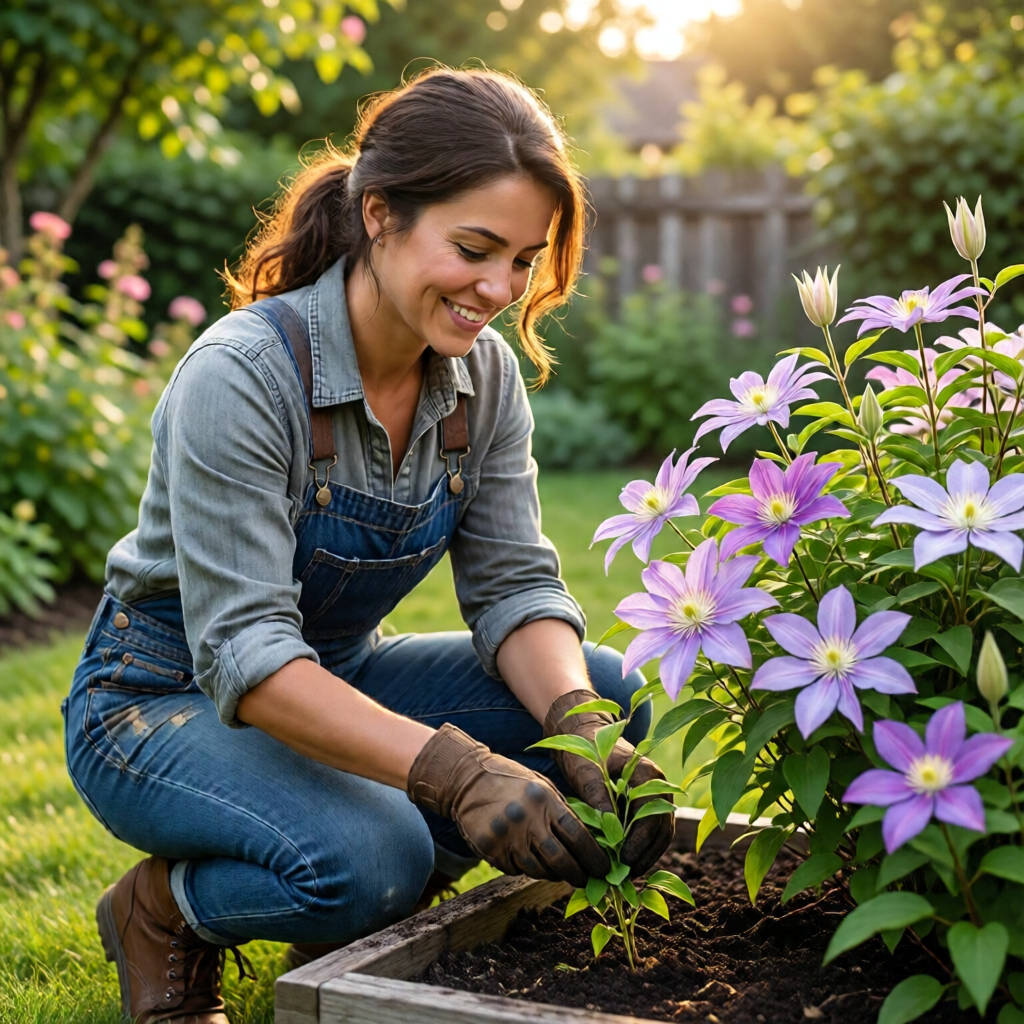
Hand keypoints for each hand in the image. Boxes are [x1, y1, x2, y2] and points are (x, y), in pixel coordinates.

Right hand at [407, 723, 610, 888]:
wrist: (468, 780)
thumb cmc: (514, 784)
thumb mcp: (542, 788)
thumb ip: (563, 812)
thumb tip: (592, 844)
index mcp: (544, 800)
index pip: (577, 835)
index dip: (594, 857)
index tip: (604, 869)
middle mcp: (526, 818)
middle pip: (560, 860)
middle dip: (578, 875)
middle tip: (587, 881)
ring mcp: (506, 835)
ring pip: (538, 869)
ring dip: (552, 874)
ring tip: (559, 872)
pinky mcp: (489, 848)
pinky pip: (515, 869)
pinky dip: (526, 869)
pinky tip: (528, 858)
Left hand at [544, 689, 674, 875]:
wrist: (583, 734)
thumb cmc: (583, 750)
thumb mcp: (587, 772)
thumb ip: (599, 798)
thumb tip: (610, 831)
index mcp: (648, 775)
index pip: (652, 817)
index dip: (639, 842)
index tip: (622, 860)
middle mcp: (659, 785)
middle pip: (662, 829)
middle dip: (645, 855)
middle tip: (624, 875)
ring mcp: (656, 795)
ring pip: (660, 833)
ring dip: (645, 855)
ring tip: (624, 874)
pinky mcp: (646, 803)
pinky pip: (651, 831)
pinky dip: (641, 848)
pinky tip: (624, 862)